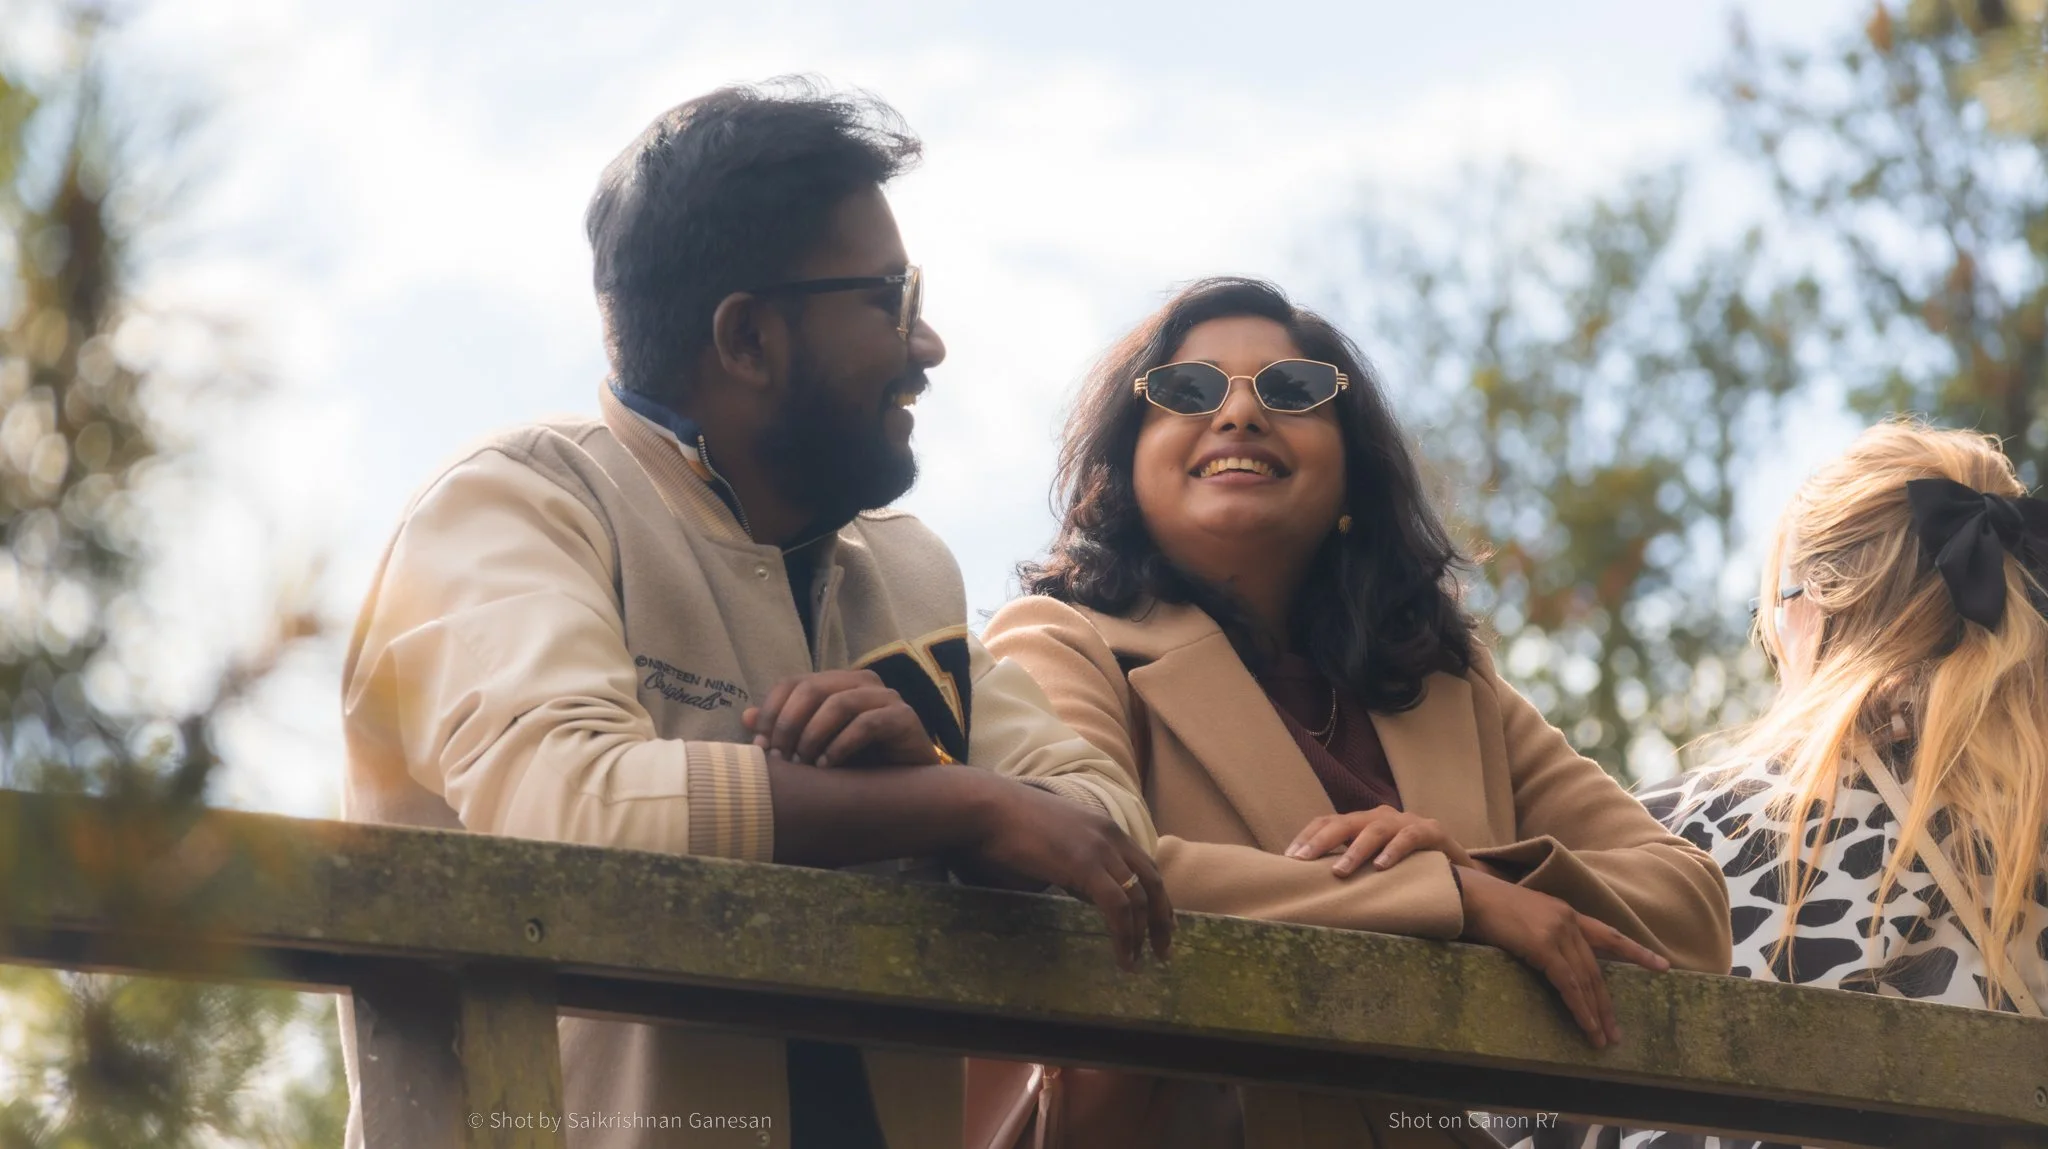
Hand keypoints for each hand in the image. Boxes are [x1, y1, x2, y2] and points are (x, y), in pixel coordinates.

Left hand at [743, 669, 939, 768]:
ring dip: (813, 736)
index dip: (771, 712)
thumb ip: (783, 729)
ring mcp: (885, 697)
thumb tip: (745, 717)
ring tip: (805, 765)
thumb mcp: (813, 746)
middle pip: (813, 689)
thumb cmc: (856, 763)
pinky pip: (867, 723)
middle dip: (789, 725)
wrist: (906, 785)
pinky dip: (841, 746)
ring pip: (838, 704)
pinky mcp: (904, 717)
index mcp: (836, 682)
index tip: (759, 747)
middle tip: (780, 758)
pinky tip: (828, 766)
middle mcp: (861, 682)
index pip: (792, 683)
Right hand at [957, 781, 1173, 971]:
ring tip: (1138, 961)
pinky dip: (1124, 935)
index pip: (1144, 865)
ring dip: (1143, 934)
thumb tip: (1082, 890)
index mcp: (1105, 827)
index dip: (1156, 897)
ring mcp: (1100, 849)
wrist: (988, 809)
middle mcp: (1111, 835)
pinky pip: (1118, 907)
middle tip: (1163, 949)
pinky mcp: (1085, 866)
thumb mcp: (1055, 842)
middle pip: (1152, 881)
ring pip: (1139, 897)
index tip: (1160, 924)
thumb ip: (1076, 863)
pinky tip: (1123, 957)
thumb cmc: (1008, 825)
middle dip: (1162, 918)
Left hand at [1286, 807, 1475, 875]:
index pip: (1327, 822)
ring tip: (1340, 871)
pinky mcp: (1432, 830)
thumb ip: (1347, 869)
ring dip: (1356, 850)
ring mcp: (1406, 821)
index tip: (1288, 857)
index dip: (1307, 836)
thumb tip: (1306, 888)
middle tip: (1302, 860)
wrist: (1457, 873)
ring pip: (1375, 829)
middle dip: (1321, 840)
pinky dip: (1394, 850)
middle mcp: (1380, 816)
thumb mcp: (1371, 868)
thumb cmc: (1405, 871)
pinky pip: (1410, 837)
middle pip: (1345, 822)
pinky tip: (1382, 866)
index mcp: (1362, 823)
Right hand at [1455, 866, 1669, 1047]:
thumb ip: (1540, 935)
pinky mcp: (1544, 946)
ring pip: (1586, 980)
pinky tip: (1586, 1024)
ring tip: (1602, 1038)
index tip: (1662, 965)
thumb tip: (1548, 961)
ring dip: (1595, 1013)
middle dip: (1607, 1004)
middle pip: (1597, 969)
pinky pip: (1568, 984)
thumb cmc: (1486, 908)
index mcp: (1565, 912)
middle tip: (1616, 1032)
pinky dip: (1579, 1007)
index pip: (1608, 935)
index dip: (1636, 951)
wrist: (1468, 895)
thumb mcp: (1523, 918)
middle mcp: (1568, 920)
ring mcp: (1558, 932)